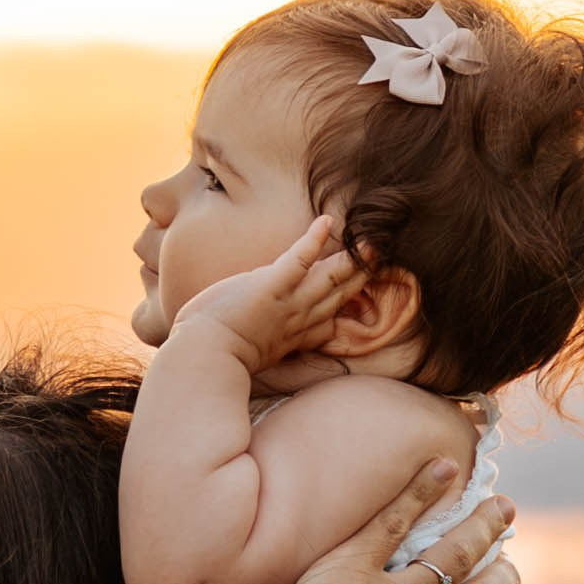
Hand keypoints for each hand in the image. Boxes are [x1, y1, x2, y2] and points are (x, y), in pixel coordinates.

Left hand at [169, 215, 355, 384]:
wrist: (202, 361)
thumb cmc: (213, 357)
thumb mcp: (248, 355)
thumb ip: (262, 344)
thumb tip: (259, 342)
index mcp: (292, 337)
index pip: (329, 320)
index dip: (347, 306)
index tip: (362, 292)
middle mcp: (297, 320)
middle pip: (338, 296)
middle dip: (361, 277)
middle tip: (381, 258)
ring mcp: (286, 303)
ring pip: (329, 278)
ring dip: (352, 259)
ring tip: (371, 241)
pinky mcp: (270, 287)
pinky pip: (298, 260)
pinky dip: (313, 240)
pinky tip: (327, 222)